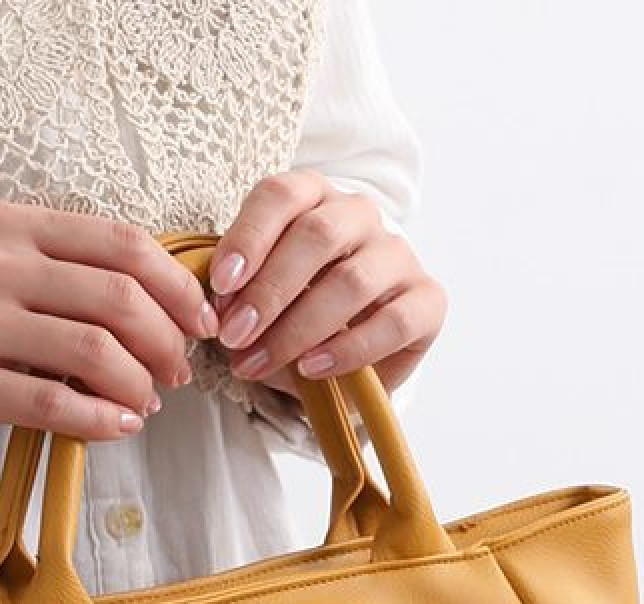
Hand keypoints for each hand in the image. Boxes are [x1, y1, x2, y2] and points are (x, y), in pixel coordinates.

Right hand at [0, 202, 220, 447]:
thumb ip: (57, 272)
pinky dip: (100, 421)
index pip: (123, 244)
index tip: (198, 323)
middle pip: (120, 297)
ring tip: (146, 405)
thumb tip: (149, 305)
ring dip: (139, 386)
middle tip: (176, 375)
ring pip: (94, 351)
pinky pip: (51, 403)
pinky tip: (118, 429)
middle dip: (167, 342)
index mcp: (11, 225)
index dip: (177, 288)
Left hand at [207, 170, 446, 399]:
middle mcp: (359, 216)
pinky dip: (349, 349)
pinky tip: (313, 368)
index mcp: (314, 199)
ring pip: (353, 280)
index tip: (220, 285)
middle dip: (269, 291)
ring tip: (261, 362)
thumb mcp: (259, 301)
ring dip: (299, 328)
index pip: (282, 195)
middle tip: (234, 336)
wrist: (346, 364)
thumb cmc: (295, 319)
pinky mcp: (427, 300)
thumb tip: (216, 311)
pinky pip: (393, 322)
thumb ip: (239, 296)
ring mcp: (398, 255)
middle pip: (318, 236)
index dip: (249, 237)